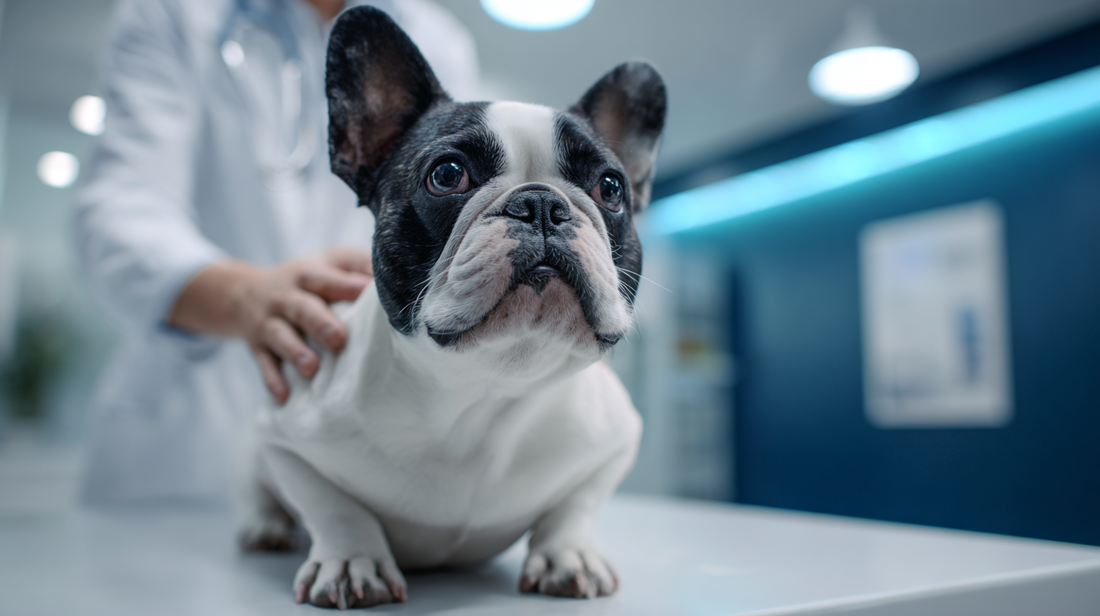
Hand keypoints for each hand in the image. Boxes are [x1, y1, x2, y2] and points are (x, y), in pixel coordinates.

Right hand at [169, 247, 372, 402]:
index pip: (326, 279)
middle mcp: (285, 297)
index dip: (345, 285)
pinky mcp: (257, 347)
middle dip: (320, 323)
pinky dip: (273, 380)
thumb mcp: (328, 263)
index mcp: (307, 275)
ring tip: (312, 369)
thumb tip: (390, 278)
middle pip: (302, 308)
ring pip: (280, 336)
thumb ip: (358, 266)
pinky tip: (285, 396)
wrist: (241, 293)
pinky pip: (264, 364)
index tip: (366, 294)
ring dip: (295, 352)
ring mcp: (268, 322)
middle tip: (339, 339)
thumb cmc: (305, 280)